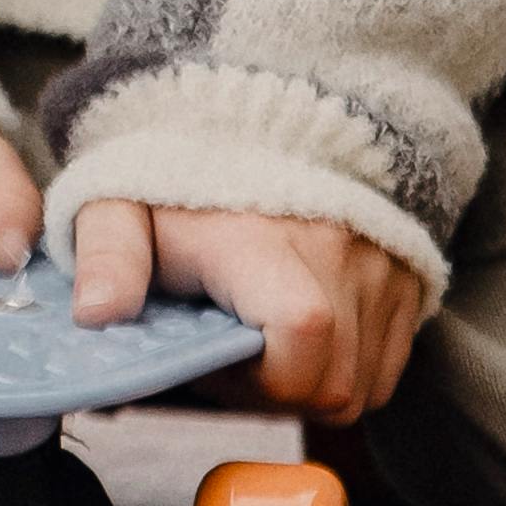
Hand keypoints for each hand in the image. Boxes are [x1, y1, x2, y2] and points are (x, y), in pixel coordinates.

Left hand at [68, 202, 430, 420]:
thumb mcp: (119, 202)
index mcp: (263, 239)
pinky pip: (387, 368)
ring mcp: (382, 269)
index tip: (210, 353)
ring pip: (363, 387)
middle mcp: (340, 254)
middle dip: (274, 394)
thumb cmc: (179, 169)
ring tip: (257, 342)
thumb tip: (97, 316)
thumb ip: (107, 256)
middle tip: (226, 353)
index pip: (300, 332)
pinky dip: (343, 371)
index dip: (255, 379)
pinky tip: (293, 339)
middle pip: (334, 385)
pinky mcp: (407, 279)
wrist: (254, 110)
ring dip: (308, 386)